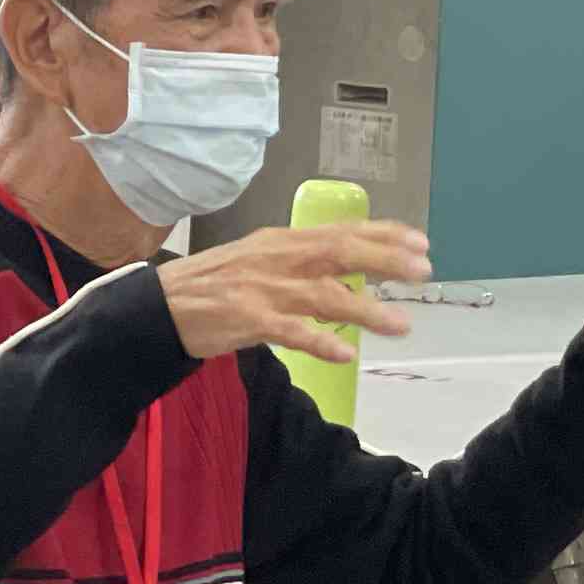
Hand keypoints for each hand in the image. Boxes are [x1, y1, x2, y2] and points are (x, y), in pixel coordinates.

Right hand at [156, 219, 430, 363]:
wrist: (160, 305)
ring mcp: (263, 289)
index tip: (420, 242)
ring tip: (401, 323)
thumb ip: (304, 260)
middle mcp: (278, 259)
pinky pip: (290, 331)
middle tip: (422, 271)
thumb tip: (352, 265)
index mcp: (283, 241)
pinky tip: (345, 352)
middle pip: (339, 252)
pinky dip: (319, 341)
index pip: (342, 230)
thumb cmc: (215, 284)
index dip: (384, 234)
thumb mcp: (262, 258)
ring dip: (365, 308)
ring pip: (323, 294)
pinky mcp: (245, 320)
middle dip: (384, 260)